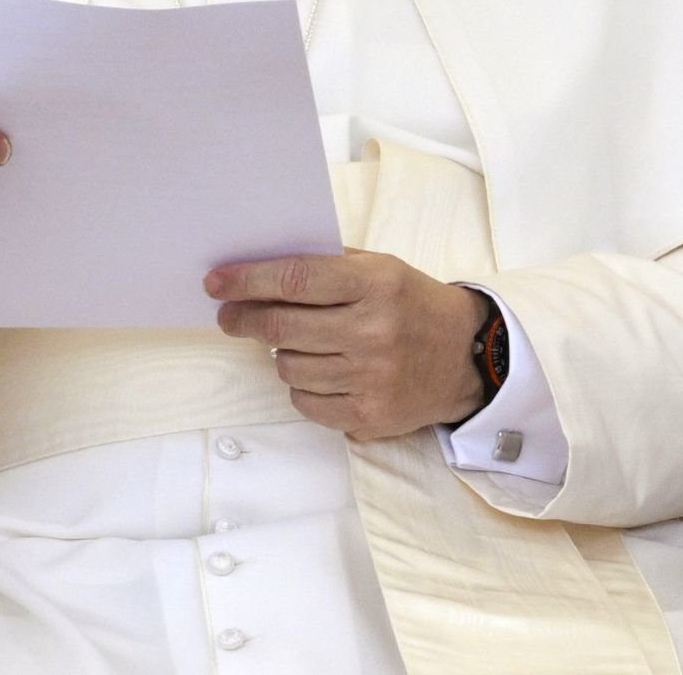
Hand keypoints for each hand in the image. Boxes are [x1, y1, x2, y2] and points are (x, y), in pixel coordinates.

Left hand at [207, 250, 485, 438]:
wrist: (465, 358)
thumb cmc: (413, 304)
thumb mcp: (380, 268)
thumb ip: (326, 265)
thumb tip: (259, 267)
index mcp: (375, 285)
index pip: (296, 279)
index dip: (249, 280)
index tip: (217, 282)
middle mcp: (373, 332)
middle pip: (282, 327)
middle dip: (244, 319)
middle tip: (229, 315)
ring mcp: (370, 379)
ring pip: (288, 367)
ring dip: (281, 353)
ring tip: (298, 343)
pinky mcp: (368, 416)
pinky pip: (305, 402)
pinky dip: (302, 386)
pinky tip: (319, 372)